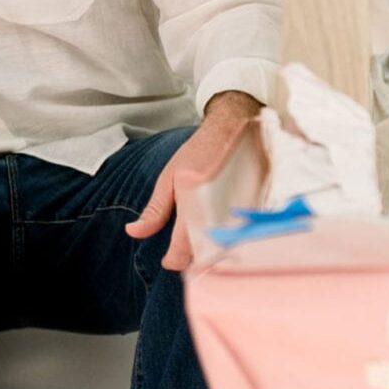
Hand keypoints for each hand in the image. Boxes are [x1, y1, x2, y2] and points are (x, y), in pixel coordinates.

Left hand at [125, 91, 261, 270]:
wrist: (235, 128)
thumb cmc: (199, 152)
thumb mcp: (169, 178)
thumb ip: (154, 211)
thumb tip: (132, 233)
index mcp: (193, 205)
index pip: (182, 252)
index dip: (172, 261)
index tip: (167, 259)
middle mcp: (218, 213)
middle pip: (204, 257)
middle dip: (192, 260)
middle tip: (183, 251)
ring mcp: (240, 215)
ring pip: (224, 251)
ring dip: (210, 253)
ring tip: (201, 242)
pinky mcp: (256, 213)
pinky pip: (240, 239)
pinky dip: (228, 241)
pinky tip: (220, 232)